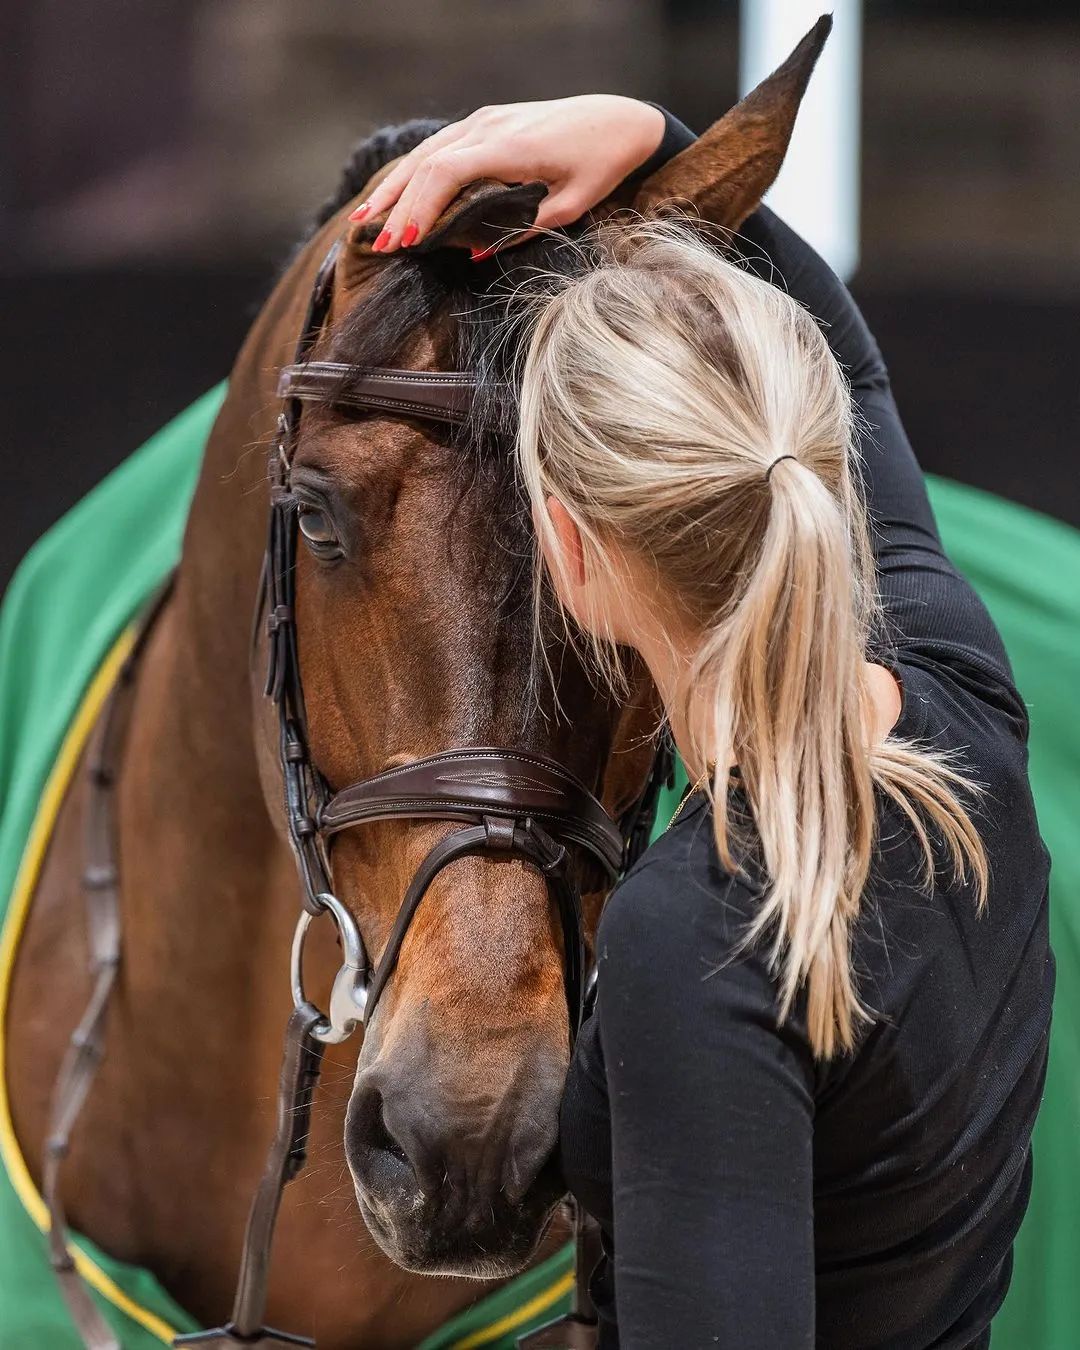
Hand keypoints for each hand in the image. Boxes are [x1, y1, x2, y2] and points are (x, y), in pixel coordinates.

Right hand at [350, 95, 664, 254]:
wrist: (619, 121)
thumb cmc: (600, 166)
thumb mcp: (570, 207)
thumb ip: (523, 228)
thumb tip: (477, 253)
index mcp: (511, 147)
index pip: (447, 174)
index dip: (421, 207)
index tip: (406, 241)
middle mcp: (490, 127)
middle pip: (427, 164)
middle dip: (398, 206)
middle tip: (379, 245)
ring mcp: (484, 120)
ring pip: (426, 152)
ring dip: (395, 187)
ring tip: (366, 220)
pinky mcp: (485, 121)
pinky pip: (439, 147)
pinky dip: (413, 172)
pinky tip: (394, 192)